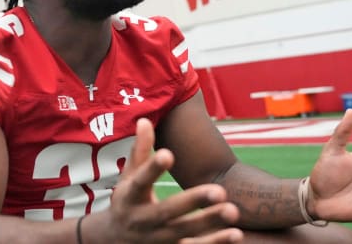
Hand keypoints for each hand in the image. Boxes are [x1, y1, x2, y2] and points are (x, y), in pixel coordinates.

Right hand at [89, 118, 242, 243]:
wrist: (114, 242)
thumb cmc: (127, 201)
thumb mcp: (128, 177)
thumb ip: (140, 151)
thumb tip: (144, 120)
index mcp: (129, 197)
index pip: (140, 181)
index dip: (152, 168)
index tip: (167, 153)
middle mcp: (142, 220)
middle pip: (168, 211)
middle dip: (193, 201)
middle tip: (219, 190)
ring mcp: (157, 239)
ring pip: (185, 232)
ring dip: (210, 223)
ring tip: (233, 211)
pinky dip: (215, 243)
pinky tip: (237, 233)